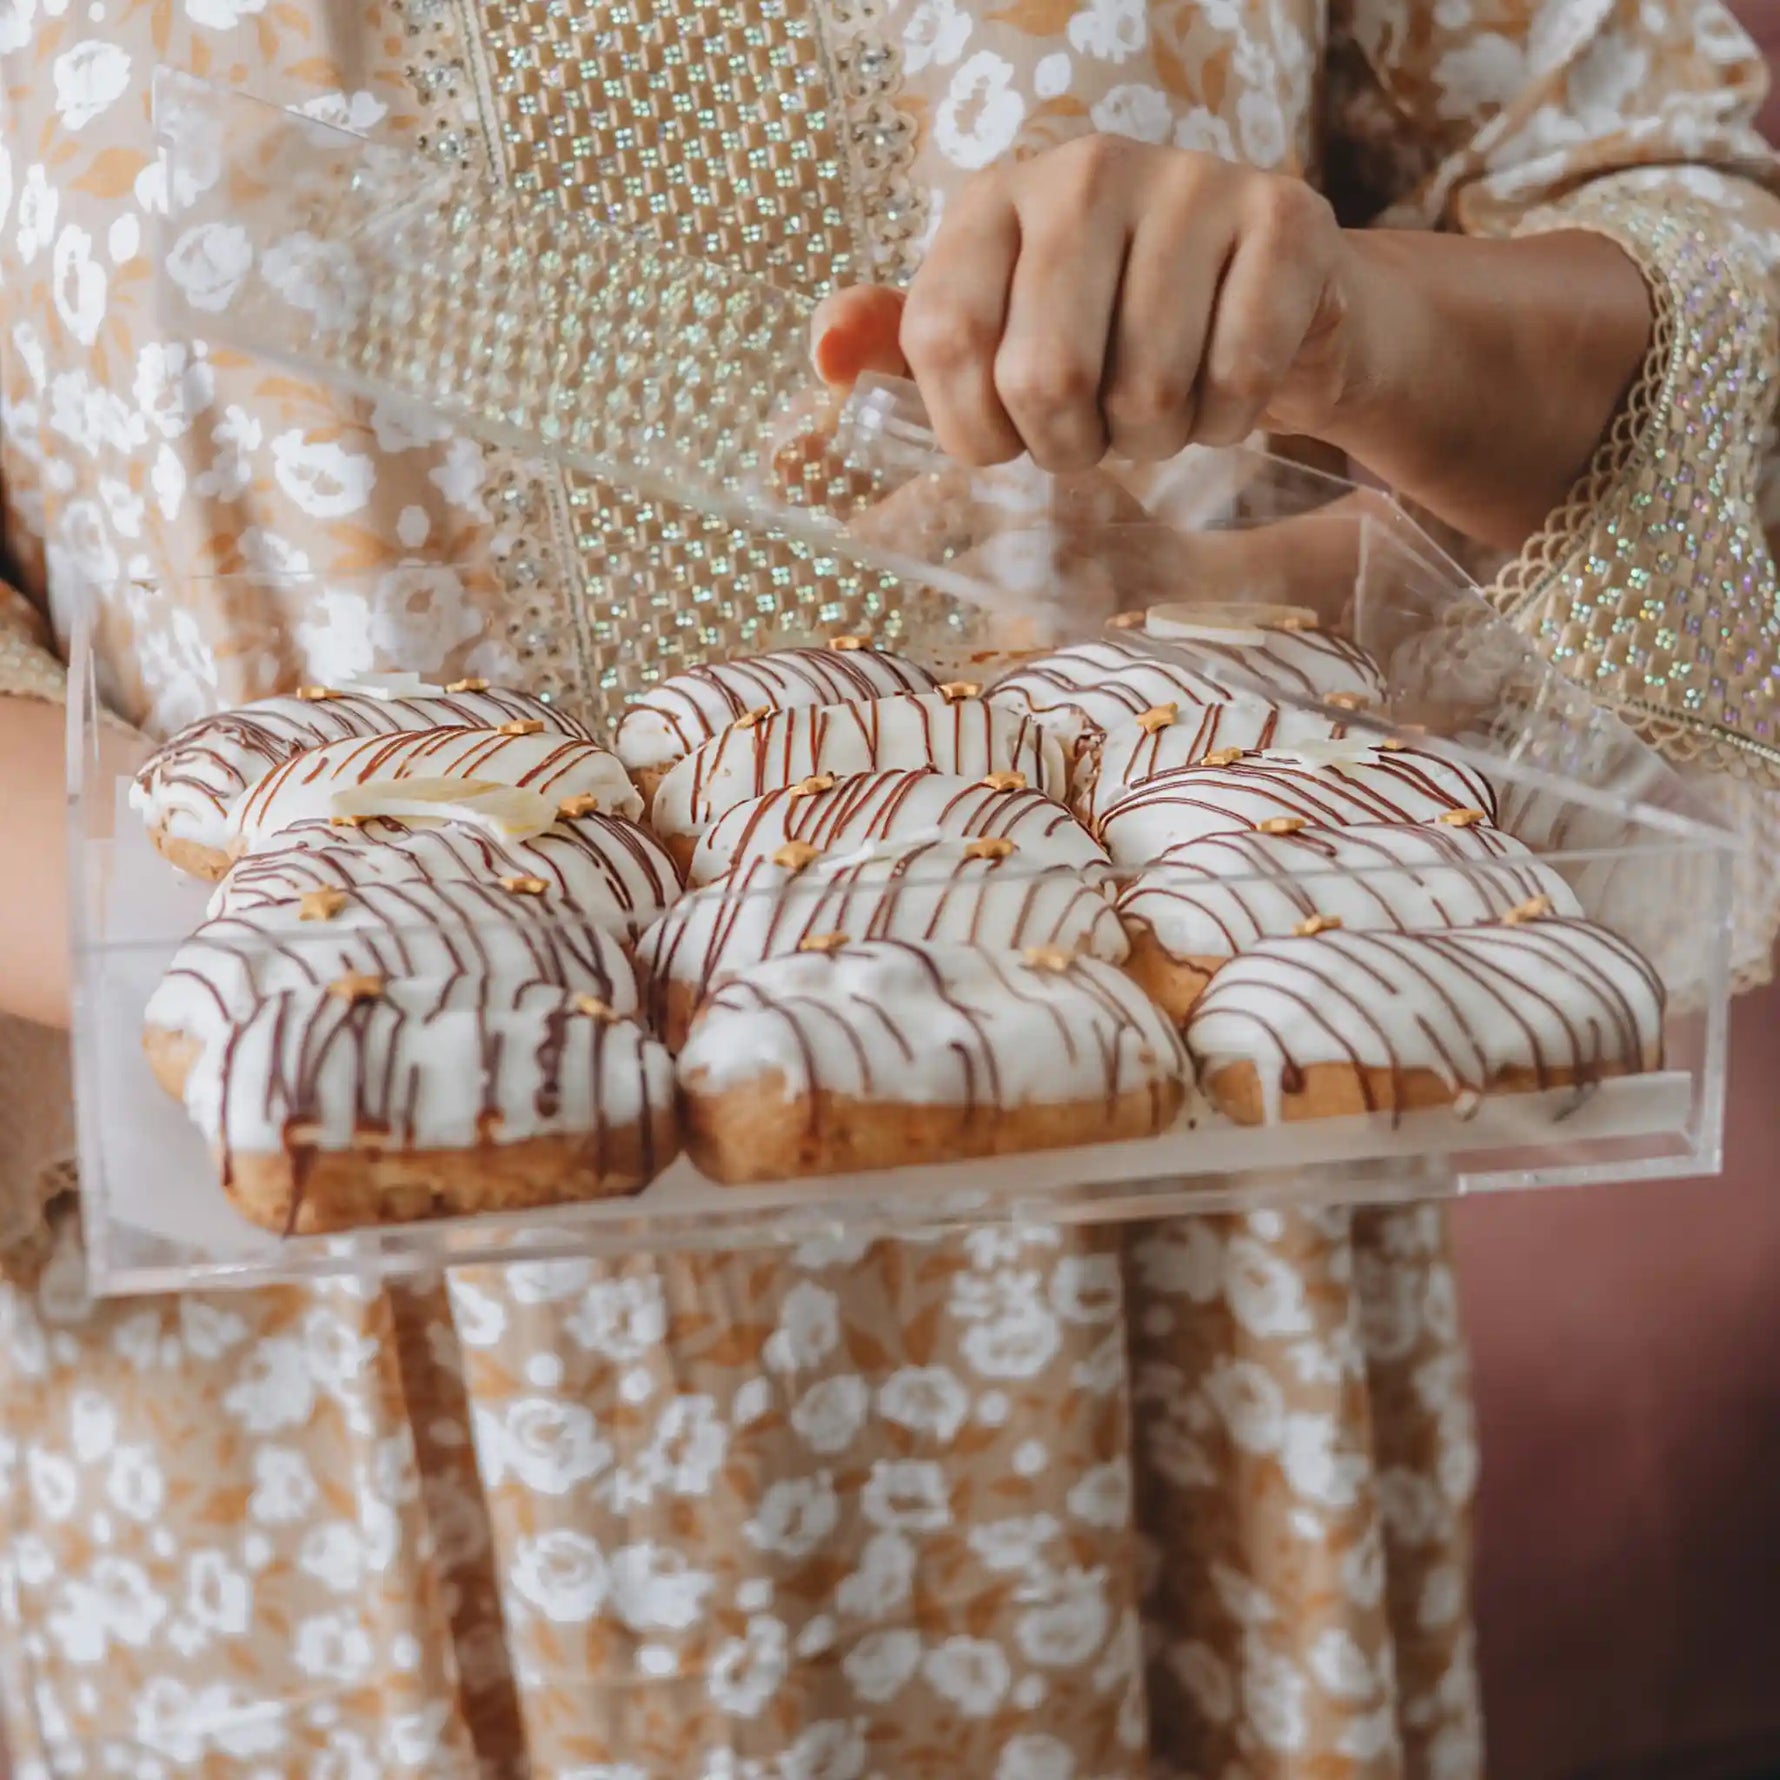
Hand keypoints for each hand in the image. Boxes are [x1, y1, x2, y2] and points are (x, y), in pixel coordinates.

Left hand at [814, 134, 1359, 473]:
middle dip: (1069, 448)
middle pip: (1046, 376)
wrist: (1261, 302)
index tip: (1005, 444)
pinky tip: (1223, 398)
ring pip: (1147, 388)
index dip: (974, 432)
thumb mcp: (994, 337)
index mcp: (994, 201)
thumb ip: (902, 346)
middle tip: (1092, 438)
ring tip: (1158, 413)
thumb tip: (824, 352)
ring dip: (1153, 441)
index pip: (944, 340)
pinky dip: (1226, 423)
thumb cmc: (1108, 332)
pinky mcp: (1285, 218)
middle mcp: (1083, 171)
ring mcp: (1191, 182)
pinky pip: (1236, 376)